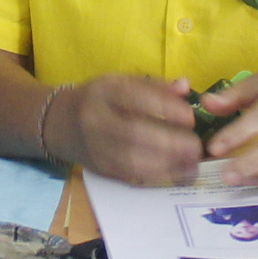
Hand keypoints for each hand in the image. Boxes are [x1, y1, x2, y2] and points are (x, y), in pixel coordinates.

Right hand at [54, 74, 205, 186]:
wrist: (61, 123)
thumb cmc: (102, 99)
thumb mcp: (123, 82)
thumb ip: (155, 85)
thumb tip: (186, 87)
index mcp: (104, 91)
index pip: (134, 98)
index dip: (164, 108)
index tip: (190, 117)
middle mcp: (96, 119)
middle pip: (133, 134)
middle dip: (169, 143)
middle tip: (196, 146)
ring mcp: (96, 147)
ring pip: (132, 160)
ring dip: (168, 165)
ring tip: (193, 164)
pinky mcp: (101, 169)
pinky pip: (131, 175)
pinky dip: (158, 176)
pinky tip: (179, 174)